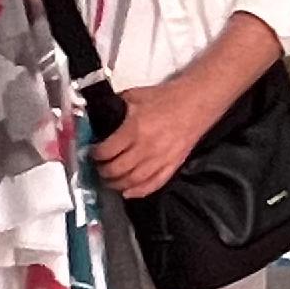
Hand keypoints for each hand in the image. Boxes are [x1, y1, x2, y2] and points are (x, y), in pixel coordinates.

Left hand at [93, 76, 224, 198]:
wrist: (196, 102)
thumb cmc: (166, 98)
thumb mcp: (135, 96)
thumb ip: (116, 106)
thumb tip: (99, 115)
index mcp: (135, 129)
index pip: (107, 150)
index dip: (96, 154)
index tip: (92, 153)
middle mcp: (146, 148)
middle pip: (117, 170)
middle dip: (103, 172)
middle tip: (98, 168)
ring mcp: (160, 159)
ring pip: (133, 181)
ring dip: (117, 184)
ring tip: (110, 181)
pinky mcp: (173, 165)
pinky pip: (154, 184)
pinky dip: (139, 192)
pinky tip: (128, 192)